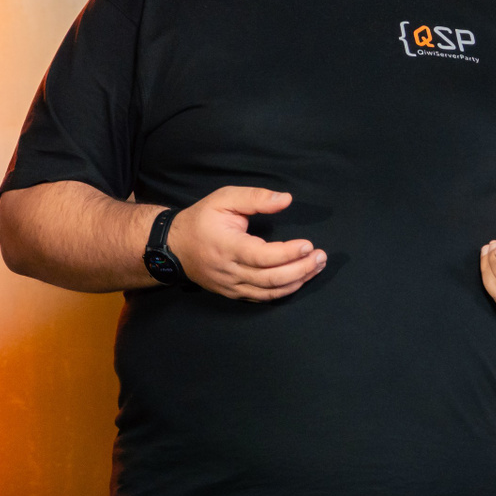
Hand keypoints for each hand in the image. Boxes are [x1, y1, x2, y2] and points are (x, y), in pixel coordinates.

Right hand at [166, 186, 325, 301]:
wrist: (173, 247)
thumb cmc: (201, 220)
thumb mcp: (224, 199)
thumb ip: (255, 197)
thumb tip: (286, 199)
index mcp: (227, 247)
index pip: (263, 256)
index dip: (288, 253)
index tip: (308, 245)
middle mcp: (230, 271)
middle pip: (271, 279)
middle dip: (300, 269)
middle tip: (321, 257)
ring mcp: (231, 286)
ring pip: (269, 292)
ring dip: (297, 281)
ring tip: (316, 267)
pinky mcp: (233, 293)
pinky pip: (262, 297)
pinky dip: (284, 291)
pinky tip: (299, 279)